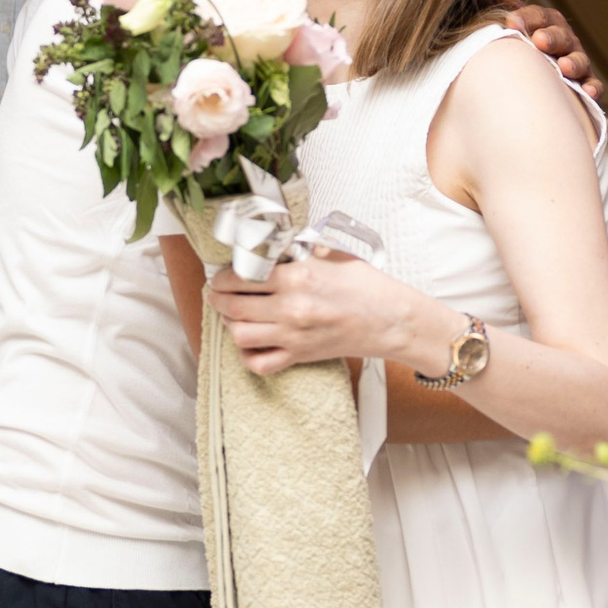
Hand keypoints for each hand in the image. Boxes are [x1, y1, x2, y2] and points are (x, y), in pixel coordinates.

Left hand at [206, 252, 433, 378]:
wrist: (391, 320)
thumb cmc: (365, 285)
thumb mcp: (330, 255)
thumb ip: (296, 252)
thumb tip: (268, 244)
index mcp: (297, 276)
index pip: (241, 275)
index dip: (223, 275)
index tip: (221, 274)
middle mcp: (291, 307)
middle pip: (232, 305)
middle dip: (217, 297)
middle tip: (215, 292)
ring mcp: (294, 335)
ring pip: (239, 334)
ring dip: (230, 324)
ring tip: (232, 314)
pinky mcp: (300, 356)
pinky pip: (259, 363)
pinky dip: (248, 355)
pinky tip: (251, 342)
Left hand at [498, 0, 601, 102]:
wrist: (534, 76)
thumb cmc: (522, 48)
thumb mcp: (515, 28)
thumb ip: (510, 11)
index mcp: (547, 23)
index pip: (538, 16)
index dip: (525, 18)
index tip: (510, 22)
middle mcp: (565, 40)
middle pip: (560, 36)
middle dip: (551, 38)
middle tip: (538, 40)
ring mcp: (577, 61)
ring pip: (579, 60)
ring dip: (573, 63)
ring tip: (564, 67)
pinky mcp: (586, 83)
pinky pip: (594, 85)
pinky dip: (593, 88)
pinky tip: (588, 93)